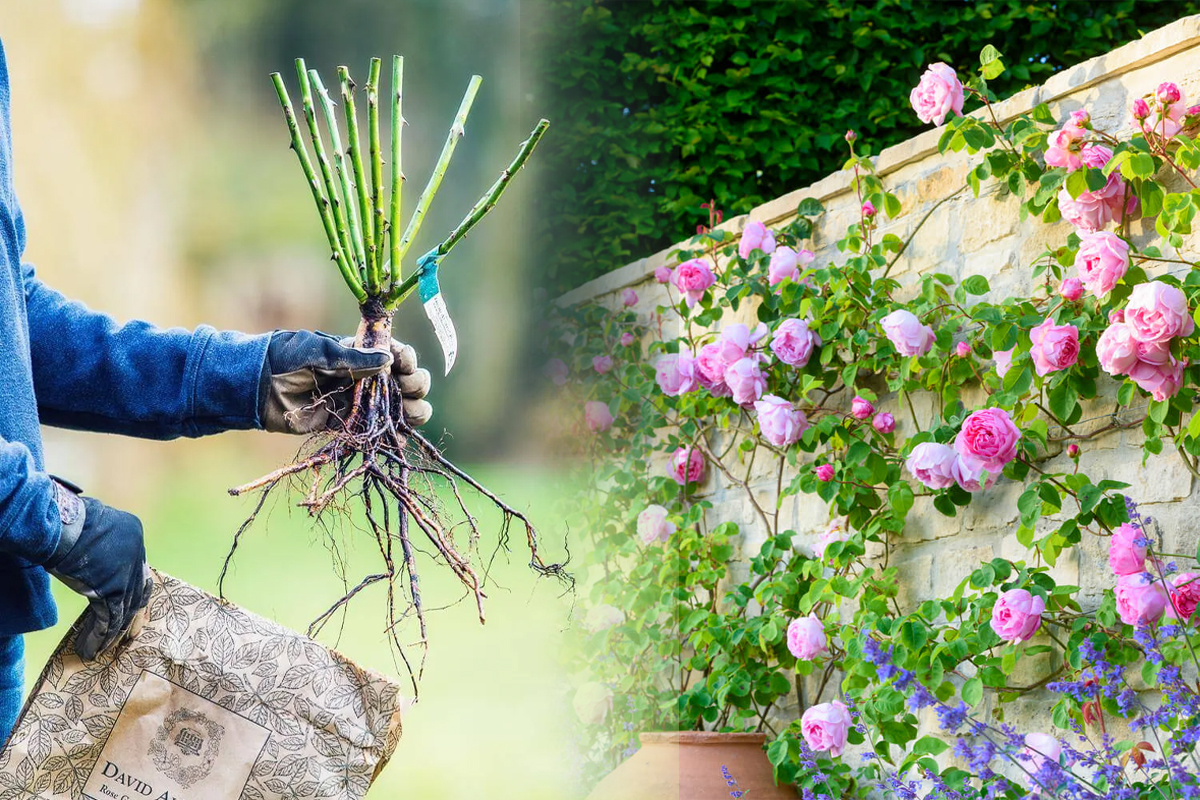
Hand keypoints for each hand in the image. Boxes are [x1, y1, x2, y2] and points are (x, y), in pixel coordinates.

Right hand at [43, 492, 150, 659]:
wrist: (62, 524)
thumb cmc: (69, 522)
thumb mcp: (97, 530)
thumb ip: (106, 548)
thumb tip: (102, 566)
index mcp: (135, 535)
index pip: (137, 571)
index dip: (133, 592)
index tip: (132, 609)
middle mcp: (137, 553)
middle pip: (135, 593)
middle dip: (130, 618)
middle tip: (128, 636)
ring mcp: (126, 572)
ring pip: (123, 610)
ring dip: (112, 634)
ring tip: (101, 650)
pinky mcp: (112, 588)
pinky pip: (110, 618)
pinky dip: (101, 635)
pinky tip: (94, 648)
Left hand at [258, 330, 431, 433]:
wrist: (257, 386)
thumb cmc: (287, 358)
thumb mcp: (321, 352)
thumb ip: (355, 359)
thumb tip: (389, 360)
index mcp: (361, 353)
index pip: (396, 355)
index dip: (407, 360)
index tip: (404, 365)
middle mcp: (366, 377)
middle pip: (406, 382)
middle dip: (415, 386)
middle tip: (406, 390)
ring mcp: (359, 402)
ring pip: (398, 408)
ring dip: (412, 412)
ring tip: (409, 416)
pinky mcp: (348, 425)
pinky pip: (377, 431)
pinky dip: (392, 437)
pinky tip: (399, 439)